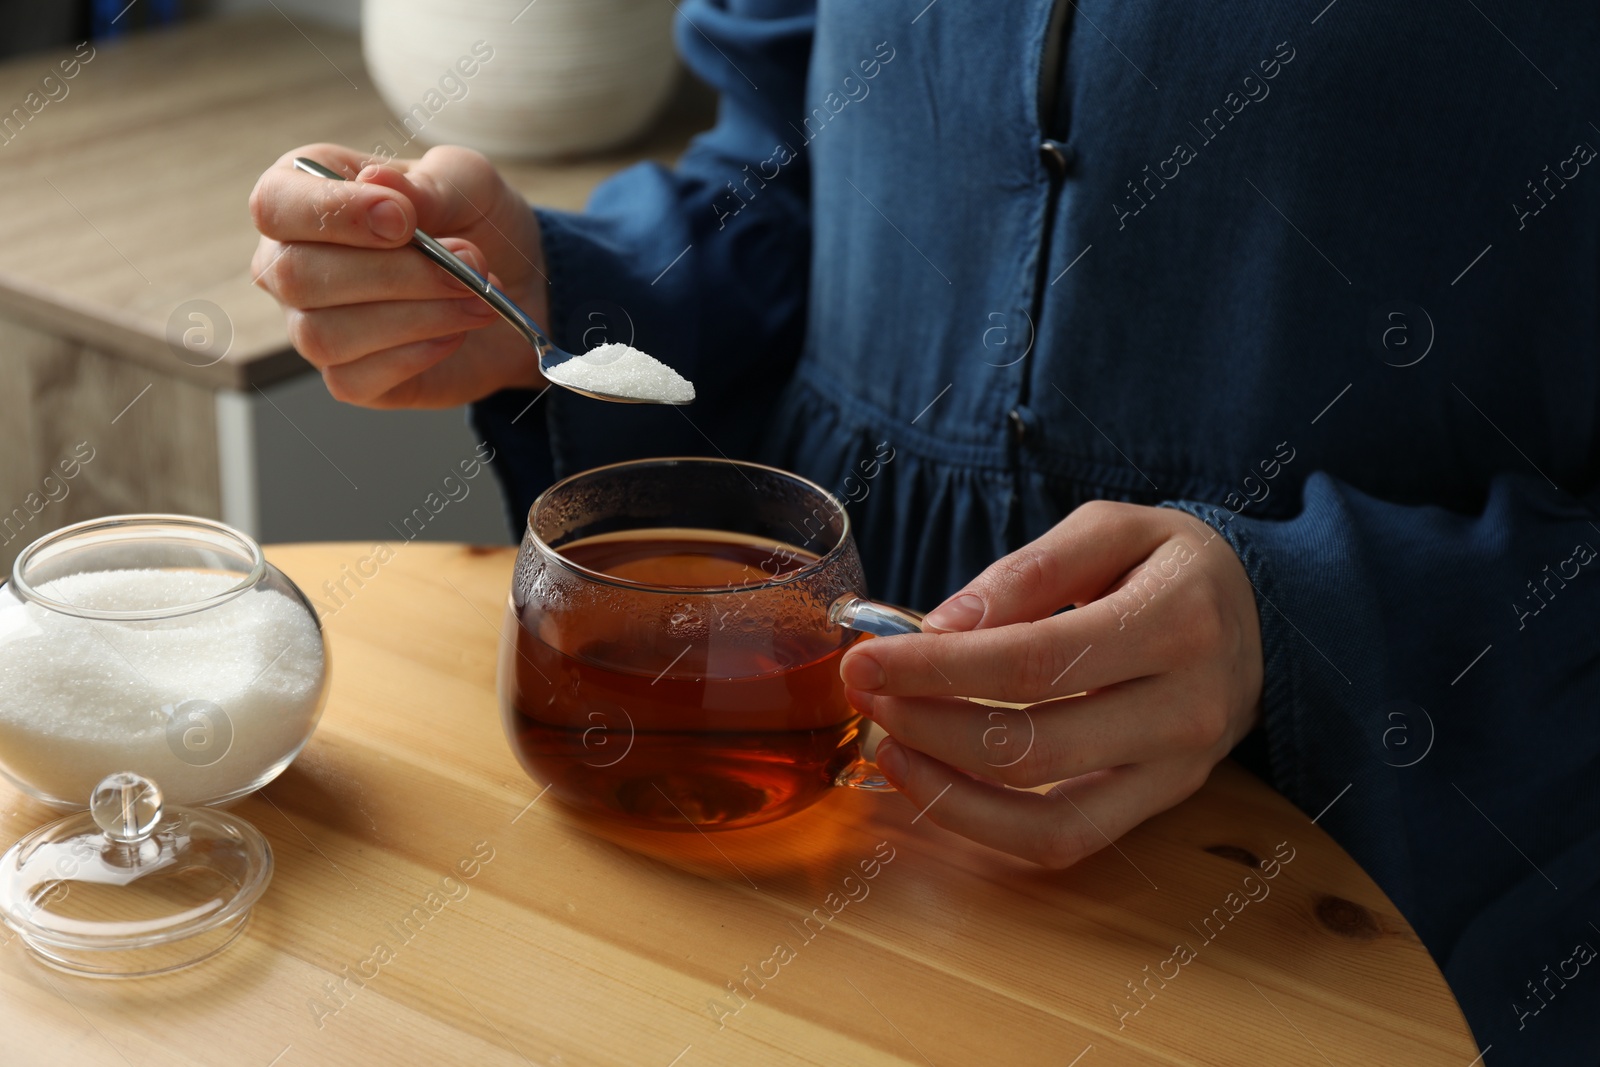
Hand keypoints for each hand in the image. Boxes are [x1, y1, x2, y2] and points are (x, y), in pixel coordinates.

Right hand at [249, 143, 548, 408]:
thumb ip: (426, 184)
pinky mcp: (346, 378)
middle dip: (397, 273)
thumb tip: (378, 180)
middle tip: (469, 265)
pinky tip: (454, 334)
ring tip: (477, 299)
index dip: (335, 213)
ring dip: (417, 316)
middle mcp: (290, 262)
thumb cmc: (474, 221)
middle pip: (298, 275)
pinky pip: (352, 379)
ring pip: (324, 334)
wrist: (517, 286)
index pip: (275, 204)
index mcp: (302, 193)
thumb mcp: (466, 182)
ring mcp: (310, 325)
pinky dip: (415, 356)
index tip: (404, 221)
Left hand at [841, 501, 1263, 868]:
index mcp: (1175, 621)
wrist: (1262, 616)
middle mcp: (1184, 708)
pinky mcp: (1159, 806)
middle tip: (865, 691)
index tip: (865, 658)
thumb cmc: (1170, 566)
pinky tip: (933, 780)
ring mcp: (1177, 771)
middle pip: (1029, 744)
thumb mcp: (1110, 530)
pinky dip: (984, 824)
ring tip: (888, 739)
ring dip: (944, 787)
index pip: (1032, 662)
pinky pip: (1063, 841)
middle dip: (926, 723)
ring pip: (1043, 814)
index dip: (936, 669)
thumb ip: (1029, 571)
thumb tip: (942, 628)